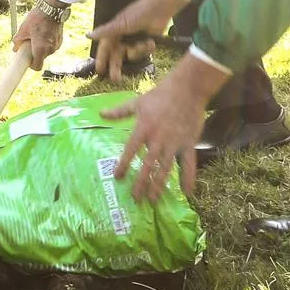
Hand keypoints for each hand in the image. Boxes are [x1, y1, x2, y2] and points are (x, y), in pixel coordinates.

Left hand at [13, 6, 64, 69]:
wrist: (52, 8)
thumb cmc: (37, 18)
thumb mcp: (23, 29)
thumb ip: (18, 41)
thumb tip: (14, 49)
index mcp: (40, 49)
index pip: (37, 67)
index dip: (31, 65)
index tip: (27, 60)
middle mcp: (50, 50)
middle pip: (41, 58)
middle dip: (34, 53)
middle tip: (29, 43)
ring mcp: (56, 45)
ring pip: (46, 52)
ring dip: (41, 47)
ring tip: (36, 35)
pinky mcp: (60, 40)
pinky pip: (51, 46)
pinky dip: (46, 43)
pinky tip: (43, 33)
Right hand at [89, 0, 189, 81]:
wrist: (159, 10)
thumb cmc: (137, 14)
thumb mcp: (120, 24)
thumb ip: (105, 31)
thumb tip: (87, 35)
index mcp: (114, 32)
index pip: (105, 48)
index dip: (101, 59)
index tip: (99, 71)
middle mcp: (122, 37)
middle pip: (117, 56)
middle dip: (116, 67)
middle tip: (116, 79)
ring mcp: (134, 41)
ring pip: (132, 55)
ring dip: (138, 51)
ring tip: (145, 43)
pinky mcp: (145, 43)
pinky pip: (143, 53)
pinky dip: (147, 48)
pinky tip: (151, 42)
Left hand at [101, 54, 224, 200]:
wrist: (187, 90)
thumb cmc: (160, 95)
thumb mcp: (137, 102)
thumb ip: (119, 112)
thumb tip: (101, 114)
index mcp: (143, 129)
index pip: (130, 150)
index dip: (123, 165)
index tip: (117, 178)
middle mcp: (158, 139)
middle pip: (147, 165)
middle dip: (141, 183)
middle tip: (135, 198)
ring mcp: (174, 143)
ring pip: (165, 168)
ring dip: (159, 185)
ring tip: (153, 199)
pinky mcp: (188, 144)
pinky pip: (189, 164)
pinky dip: (189, 178)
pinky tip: (187, 193)